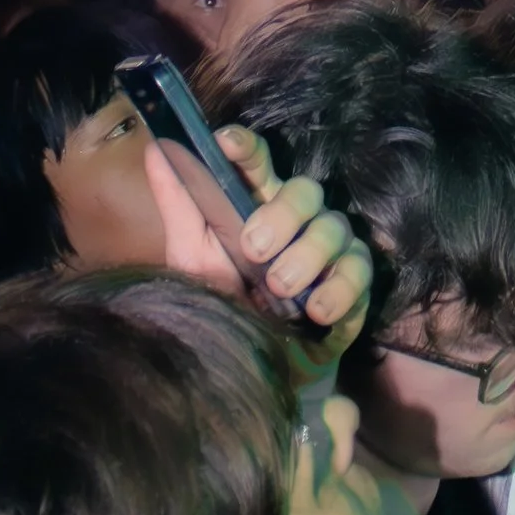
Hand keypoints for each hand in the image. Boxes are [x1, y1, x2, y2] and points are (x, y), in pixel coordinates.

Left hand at [142, 123, 370, 351]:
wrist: (253, 372)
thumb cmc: (223, 305)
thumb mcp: (192, 259)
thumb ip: (178, 206)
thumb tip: (154, 147)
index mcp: (257, 206)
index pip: (256, 164)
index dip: (245, 148)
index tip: (225, 142)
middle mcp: (299, 221)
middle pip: (305, 190)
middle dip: (283, 214)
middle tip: (254, 248)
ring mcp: (330, 251)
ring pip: (335, 228)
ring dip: (307, 257)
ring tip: (280, 289)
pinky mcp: (355, 286)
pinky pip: (360, 270)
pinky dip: (339, 289)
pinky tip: (316, 312)